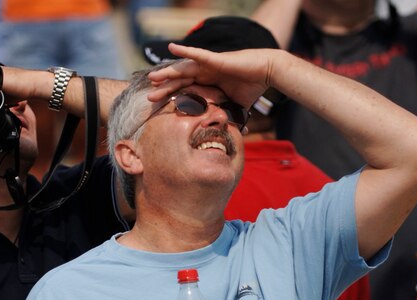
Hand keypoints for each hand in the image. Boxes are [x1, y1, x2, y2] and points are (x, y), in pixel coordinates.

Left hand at [147, 45, 276, 108]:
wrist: (267, 72)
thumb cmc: (253, 88)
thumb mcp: (236, 108)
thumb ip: (229, 116)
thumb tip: (233, 135)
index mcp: (208, 83)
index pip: (185, 90)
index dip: (172, 97)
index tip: (159, 106)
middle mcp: (205, 72)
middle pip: (180, 81)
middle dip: (164, 88)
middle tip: (149, 97)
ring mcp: (209, 65)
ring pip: (183, 69)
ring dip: (168, 73)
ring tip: (152, 78)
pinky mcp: (216, 59)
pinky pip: (197, 54)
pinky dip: (185, 50)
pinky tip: (172, 47)